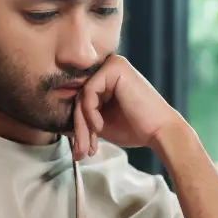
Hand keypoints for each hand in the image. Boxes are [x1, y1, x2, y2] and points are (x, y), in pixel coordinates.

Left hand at [71, 54, 186, 160]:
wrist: (159, 132)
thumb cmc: (134, 128)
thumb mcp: (100, 124)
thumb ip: (82, 119)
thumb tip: (58, 125)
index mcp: (106, 79)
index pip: (80, 99)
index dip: (78, 125)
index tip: (80, 150)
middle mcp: (108, 67)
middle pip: (79, 97)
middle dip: (79, 128)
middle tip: (81, 152)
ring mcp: (112, 65)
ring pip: (81, 96)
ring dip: (82, 125)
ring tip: (90, 144)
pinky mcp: (115, 67)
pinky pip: (88, 92)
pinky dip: (90, 112)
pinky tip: (101, 126)